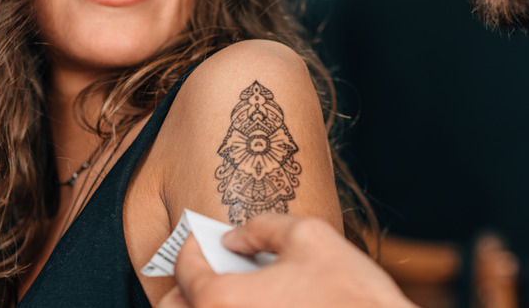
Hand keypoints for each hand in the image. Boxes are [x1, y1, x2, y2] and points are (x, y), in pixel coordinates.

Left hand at [158, 214, 418, 307]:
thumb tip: (234, 238)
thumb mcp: (309, 237)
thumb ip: (262, 228)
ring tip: (227, 289)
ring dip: (204, 305)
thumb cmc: (351, 294)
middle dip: (185, 284)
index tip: (200, 238)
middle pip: (177, 307)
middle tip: (205, 266)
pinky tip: (254, 305)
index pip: (185, 270)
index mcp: (222, 299)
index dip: (190, 246)